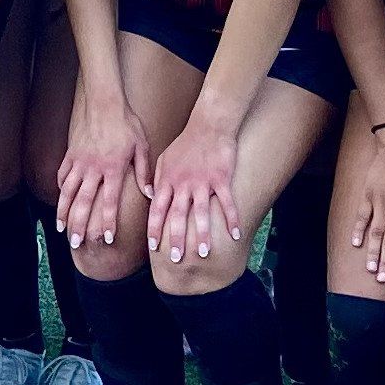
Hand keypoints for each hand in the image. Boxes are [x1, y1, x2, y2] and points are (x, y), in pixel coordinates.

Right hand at [55, 80, 148, 249]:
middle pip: (84, 202)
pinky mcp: (71, 154)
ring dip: (64, 212)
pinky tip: (61, 201)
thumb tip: (150, 194)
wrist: (104, 102)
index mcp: (113, 168)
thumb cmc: (126, 123)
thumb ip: (143, 172)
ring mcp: (79, 162)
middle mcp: (94, 168)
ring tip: (61, 230)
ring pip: (68, 192)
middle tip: (76, 243)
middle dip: (80, 225)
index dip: (108, 221)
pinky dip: (61, 190)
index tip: (106, 239)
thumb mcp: (141, 146)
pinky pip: (63, 175)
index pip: (110, 201)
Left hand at [147, 116, 241, 265]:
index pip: (157, 209)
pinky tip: (235, 235)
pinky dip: (231, 220)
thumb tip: (148, 197)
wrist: (209, 125)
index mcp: (167, 180)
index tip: (153, 247)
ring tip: (203, 254)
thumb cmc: (185, 143)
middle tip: (176, 259)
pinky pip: (227, 203)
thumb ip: (155, 179)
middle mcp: (183, 184)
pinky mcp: (221, 179)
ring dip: (202, 235)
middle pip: (177, 216)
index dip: (154, 229)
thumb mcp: (163, 159)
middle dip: (176, 239)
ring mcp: (203, 182)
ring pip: (201, 213)